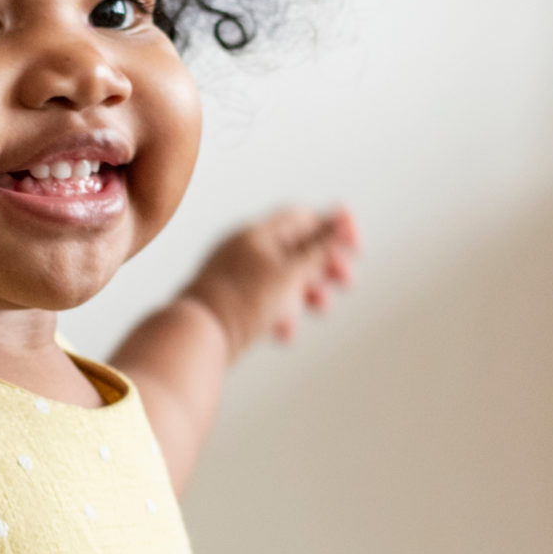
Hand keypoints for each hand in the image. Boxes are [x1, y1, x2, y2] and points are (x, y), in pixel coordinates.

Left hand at [180, 206, 360, 357]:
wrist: (195, 337)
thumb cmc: (242, 301)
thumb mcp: (291, 272)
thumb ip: (318, 246)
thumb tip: (341, 216)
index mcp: (257, 233)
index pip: (304, 217)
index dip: (335, 228)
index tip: (356, 249)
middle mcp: (245, 249)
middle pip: (297, 247)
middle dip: (325, 265)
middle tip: (347, 283)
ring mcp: (236, 276)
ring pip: (284, 277)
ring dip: (308, 291)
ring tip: (321, 309)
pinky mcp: (231, 303)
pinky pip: (265, 301)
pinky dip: (282, 313)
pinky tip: (283, 333)